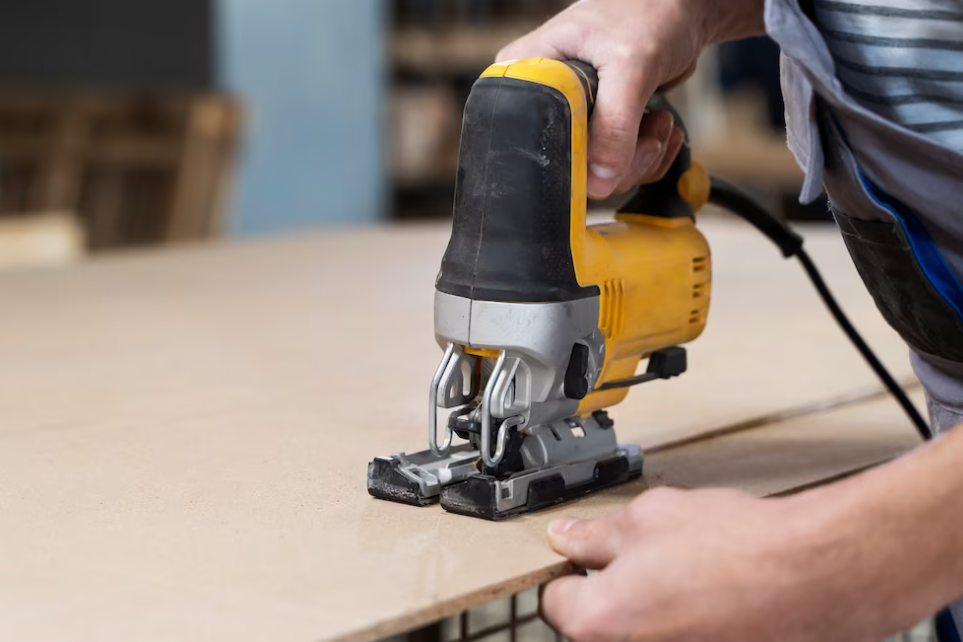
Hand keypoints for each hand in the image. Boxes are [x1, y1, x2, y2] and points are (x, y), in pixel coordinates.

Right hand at [497, 0, 764, 197]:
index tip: (612, 148)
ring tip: (657, 122)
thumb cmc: (646, 12)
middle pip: (570, 167)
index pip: (531, 141)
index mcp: (528, 79)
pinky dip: (649, 155)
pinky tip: (659, 128)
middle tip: (647, 130)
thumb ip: (614, 124)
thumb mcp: (629, 66)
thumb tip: (600, 181)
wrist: (680, 9)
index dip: (573, 159)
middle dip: (620, 160)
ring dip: (642, 156)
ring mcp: (574, 121)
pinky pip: (619, 168)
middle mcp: (544, 103)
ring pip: (599, 173)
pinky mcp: (600, 131)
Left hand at [540, 487, 887, 641]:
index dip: (574, 571)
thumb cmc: (739, 549)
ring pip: (638, 638)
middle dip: (612, 598)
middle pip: (594, 628)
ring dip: (650, 618)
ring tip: (687, 584)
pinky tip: (710, 605)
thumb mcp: (650, 516)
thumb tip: (568, 538)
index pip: (556, 601)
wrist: (816, 576)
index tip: (589, 560)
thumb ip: (595, 534)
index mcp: (598, 621)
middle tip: (647, 567)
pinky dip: (687, 629)